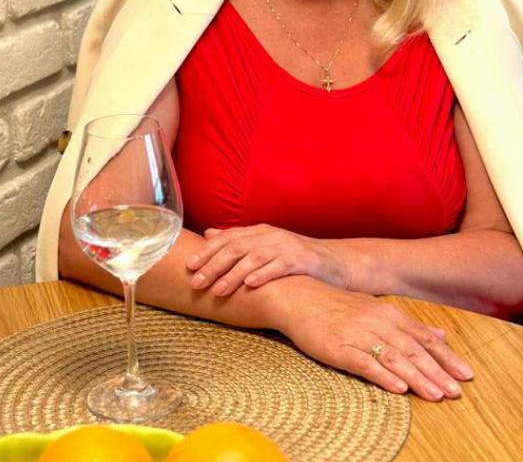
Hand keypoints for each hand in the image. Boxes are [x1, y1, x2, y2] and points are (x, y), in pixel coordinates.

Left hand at [187, 224, 347, 294]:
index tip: (189, 265)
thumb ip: (238, 240)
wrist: (334, 263)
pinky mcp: (302, 260)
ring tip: (218, 290)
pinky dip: (264, 274)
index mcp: (259, 232)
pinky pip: (280, 267)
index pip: (228, 239)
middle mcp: (270, 236)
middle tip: (196, 282)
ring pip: (255, 258)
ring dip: (234, 275)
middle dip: (214, 265)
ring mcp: (286, 246)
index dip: (207, 251)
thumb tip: (209, 233)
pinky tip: (251, 285)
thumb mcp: (265, 246)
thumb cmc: (294, 258)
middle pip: (236, 248)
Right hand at [271, 276, 473, 400]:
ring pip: (394, 359)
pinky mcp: (339, 348)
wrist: (298, 297)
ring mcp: (357, 335)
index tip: (466, 374)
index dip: (445, 356)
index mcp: (387, 312)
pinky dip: (383, 377)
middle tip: (457, 392)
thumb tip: (440, 333)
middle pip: (412, 350)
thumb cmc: (337, 305)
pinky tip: (398, 389)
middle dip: (437, 372)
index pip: (422, 337)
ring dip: (417, 378)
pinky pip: (365, 364)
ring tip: (436, 395)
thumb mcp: (375, 308)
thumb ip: (408, 324)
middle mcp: (376, 322)